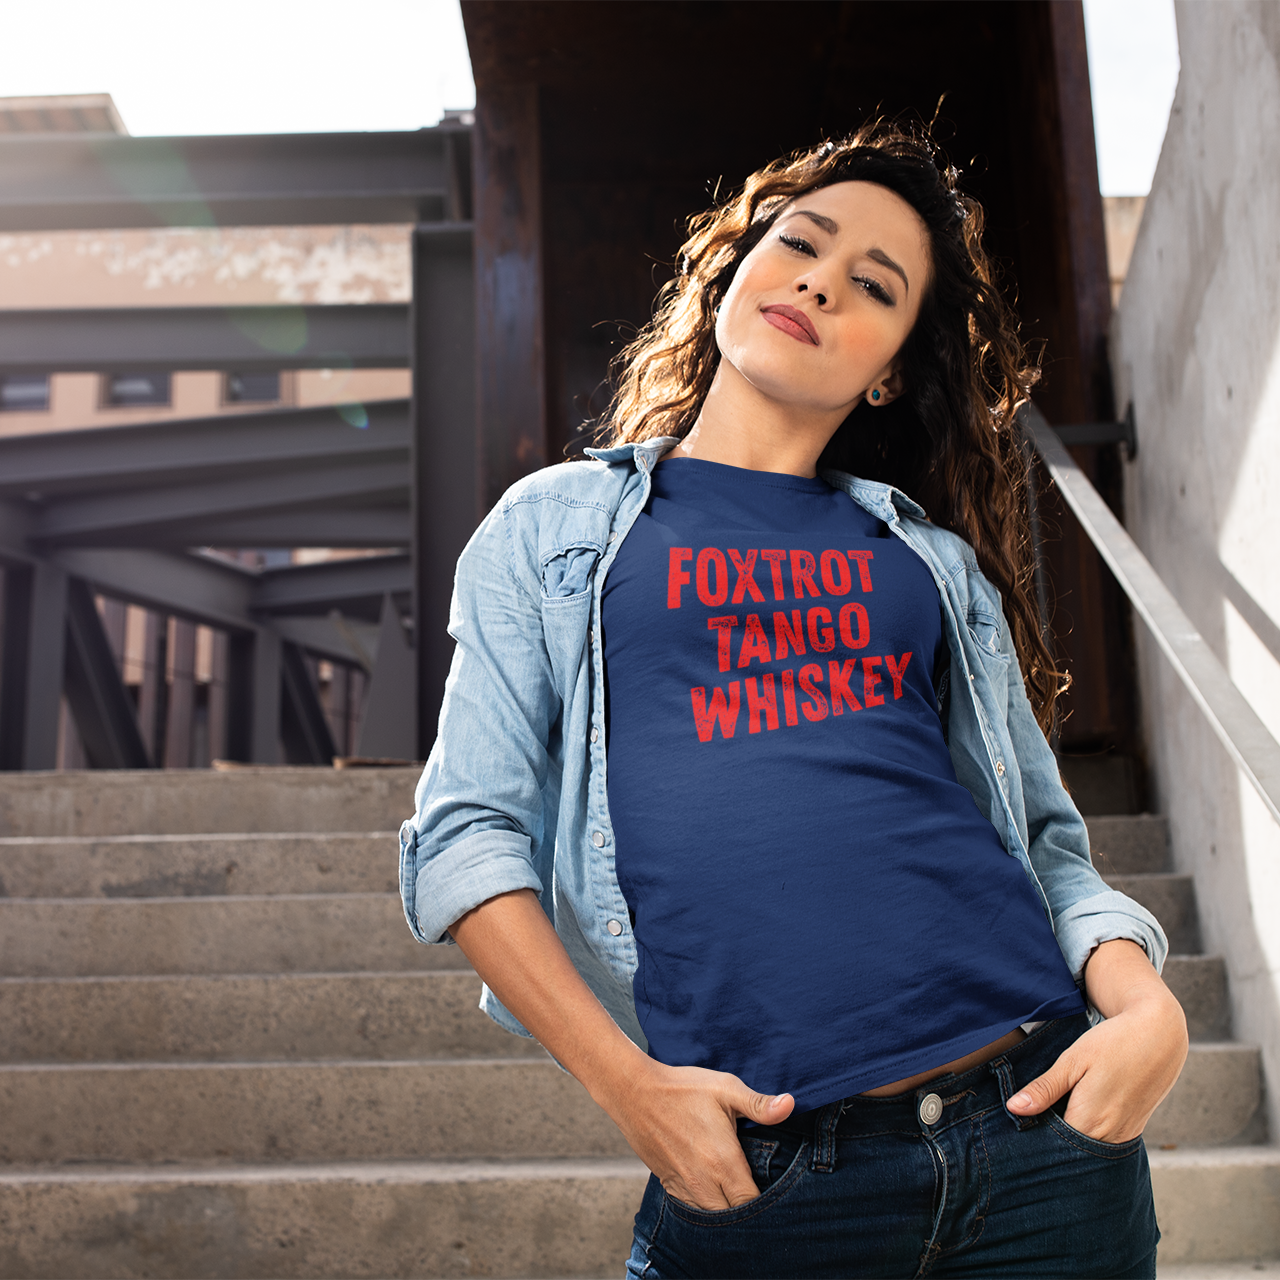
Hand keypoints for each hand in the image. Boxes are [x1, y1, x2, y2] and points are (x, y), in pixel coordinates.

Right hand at [604, 1058, 793, 1209]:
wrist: (635, 1093)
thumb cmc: (683, 1088)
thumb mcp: (725, 1088)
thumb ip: (759, 1104)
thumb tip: (790, 1105)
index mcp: (723, 1161)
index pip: (752, 1202)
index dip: (766, 1202)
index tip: (772, 1186)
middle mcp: (704, 1182)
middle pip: (734, 1217)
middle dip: (747, 1210)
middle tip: (756, 1188)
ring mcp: (684, 1187)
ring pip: (713, 1218)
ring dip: (726, 1211)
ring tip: (736, 1192)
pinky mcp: (669, 1185)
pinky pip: (693, 1211)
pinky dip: (706, 1207)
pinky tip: (714, 1190)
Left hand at [1006, 941, 1187, 1142]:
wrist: (1159, 1035)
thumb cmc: (1113, 1043)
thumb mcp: (1073, 1060)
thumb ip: (1045, 1088)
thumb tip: (1014, 1108)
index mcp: (1091, 1121)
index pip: (1053, 1147)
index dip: (1033, 1139)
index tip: (1016, 1128)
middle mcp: (1110, 1136)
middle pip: (1071, 1153)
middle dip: (1049, 1142)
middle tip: (1029, 1122)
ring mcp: (1125, 1135)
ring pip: (1087, 1149)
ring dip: (1068, 1139)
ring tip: (1048, 1118)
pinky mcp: (1133, 1129)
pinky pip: (1104, 1142)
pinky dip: (1087, 1134)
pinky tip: (1073, 1116)